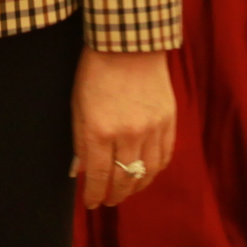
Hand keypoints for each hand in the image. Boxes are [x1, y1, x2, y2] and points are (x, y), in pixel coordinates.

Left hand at [70, 49, 175, 209]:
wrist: (128, 42)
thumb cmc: (95, 71)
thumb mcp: (77, 106)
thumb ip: (80, 141)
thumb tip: (83, 170)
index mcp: (99, 130)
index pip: (98, 177)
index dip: (94, 195)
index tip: (91, 203)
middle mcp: (127, 134)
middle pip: (123, 180)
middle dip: (114, 195)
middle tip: (108, 201)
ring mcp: (151, 129)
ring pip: (146, 173)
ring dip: (135, 188)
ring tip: (126, 191)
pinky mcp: (168, 121)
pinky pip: (164, 157)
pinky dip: (154, 171)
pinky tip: (145, 173)